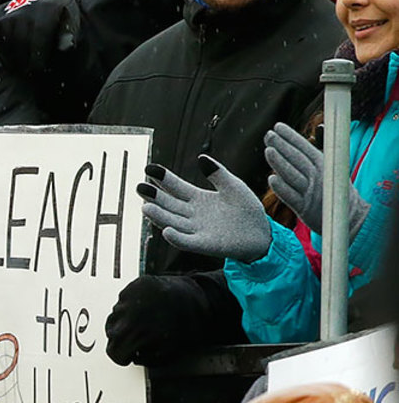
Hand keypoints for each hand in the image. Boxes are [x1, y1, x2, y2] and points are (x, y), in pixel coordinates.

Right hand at [0, 0, 78, 76]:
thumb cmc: (59, 15)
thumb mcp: (70, 20)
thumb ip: (68, 35)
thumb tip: (66, 47)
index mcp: (45, 8)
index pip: (38, 37)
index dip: (37, 57)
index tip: (38, 69)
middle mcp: (24, 7)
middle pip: (21, 42)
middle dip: (24, 61)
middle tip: (27, 73)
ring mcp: (7, 12)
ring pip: (7, 42)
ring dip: (12, 60)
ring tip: (18, 70)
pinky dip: (1, 52)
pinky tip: (10, 60)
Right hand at [106, 274, 212, 365]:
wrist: (199, 297)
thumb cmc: (188, 325)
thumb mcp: (168, 352)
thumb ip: (145, 358)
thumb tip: (134, 358)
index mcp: (135, 334)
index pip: (114, 351)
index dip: (123, 356)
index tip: (128, 355)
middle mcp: (126, 316)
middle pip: (112, 334)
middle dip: (123, 339)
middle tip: (137, 340)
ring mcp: (127, 299)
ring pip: (115, 317)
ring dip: (124, 322)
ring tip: (143, 322)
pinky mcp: (132, 287)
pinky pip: (122, 302)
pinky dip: (130, 307)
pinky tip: (145, 309)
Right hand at [139, 155, 270, 263]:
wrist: (262, 234)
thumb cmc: (247, 210)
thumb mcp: (234, 186)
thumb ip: (218, 173)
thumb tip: (200, 158)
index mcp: (198, 199)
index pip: (175, 187)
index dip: (162, 178)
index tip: (148, 168)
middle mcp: (192, 214)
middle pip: (168, 204)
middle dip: (154, 196)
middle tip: (139, 187)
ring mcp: (196, 230)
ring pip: (172, 222)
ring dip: (158, 216)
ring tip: (145, 207)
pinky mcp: (204, 245)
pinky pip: (186, 242)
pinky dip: (176, 237)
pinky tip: (167, 230)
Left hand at [265, 121, 368, 237]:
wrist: (348, 217)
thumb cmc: (334, 188)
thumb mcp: (332, 166)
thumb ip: (321, 148)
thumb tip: (320, 125)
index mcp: (324, 164)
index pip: (305, 147)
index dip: (291, 136)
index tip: (278, 126)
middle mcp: (318, 177)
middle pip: (297, 159)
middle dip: (282, 146)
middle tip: (268, 135)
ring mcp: (311, 193)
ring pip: (293, 176)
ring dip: (279, 163)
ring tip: (268, 150)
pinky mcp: (305, 209)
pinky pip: (291, 197)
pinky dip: (281, 188)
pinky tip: (271, 178)